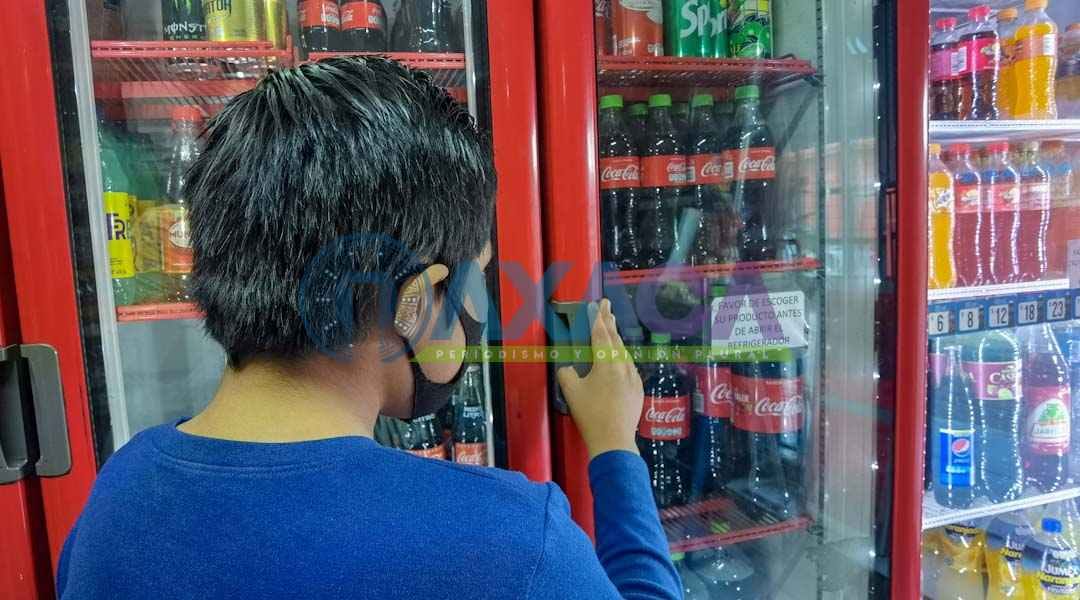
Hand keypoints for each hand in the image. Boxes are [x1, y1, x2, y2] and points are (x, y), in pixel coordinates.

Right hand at [557, 299, 643, 458]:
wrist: (614, 440)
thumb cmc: (590, 414)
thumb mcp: (571, 392)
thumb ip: (567, 374)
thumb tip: (568, 368)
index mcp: (606, 363)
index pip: (601, 335)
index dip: (598, 318)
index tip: (598, 304)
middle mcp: (623, 366)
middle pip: (616, 340)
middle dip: (609, 322)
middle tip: (606, 307)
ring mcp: (633, 378)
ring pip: (624, 353)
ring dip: (616, 339)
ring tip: (611, 329)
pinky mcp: (638, 390)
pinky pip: (629, 367)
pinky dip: (622, 357)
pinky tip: (620, 360)